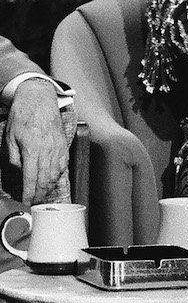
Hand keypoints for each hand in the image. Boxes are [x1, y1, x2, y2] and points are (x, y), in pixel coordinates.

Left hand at [4, 78, 65, 203]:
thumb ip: (13, 157)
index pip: (31, 178)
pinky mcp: (64, 145)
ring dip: (49, 187)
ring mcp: (58, 148)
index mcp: (32, 149)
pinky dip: (58, 175)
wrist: (39, 99)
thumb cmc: (22, 116)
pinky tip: (53, 180)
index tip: (27, 202)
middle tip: (34, 204)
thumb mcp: (9, 136)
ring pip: (55, 174)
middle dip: (40, 194)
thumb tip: (18, 172)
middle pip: (45, 180)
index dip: (29, 193)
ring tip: (42, 195)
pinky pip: (63, 165)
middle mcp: (47, 150)